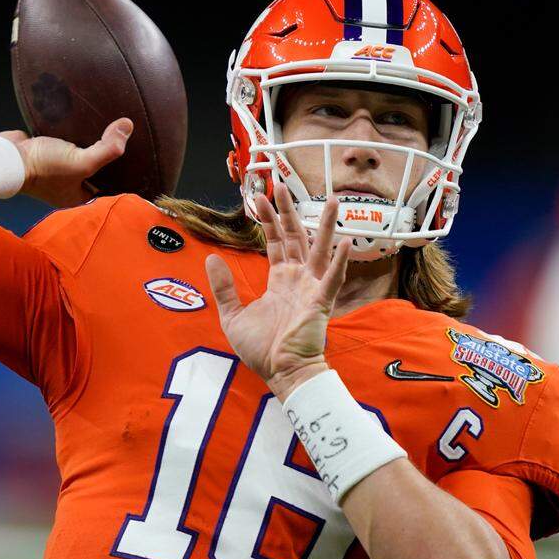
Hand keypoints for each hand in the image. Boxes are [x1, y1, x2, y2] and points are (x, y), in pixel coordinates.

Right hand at [1, 117, 132, 207]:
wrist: (6, 156)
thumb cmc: (42, 168)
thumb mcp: (81, 162)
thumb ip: (107, 149)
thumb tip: (127, 128)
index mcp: (78, 197)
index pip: (107, 188)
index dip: (121, 175)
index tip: (136, 159)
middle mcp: (68, 186)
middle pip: (96, 171)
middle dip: (108, 157)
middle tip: (125, 139)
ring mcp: (57, 170)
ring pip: (81, 156)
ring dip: (91, 144)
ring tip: (109, 129)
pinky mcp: (48, 154)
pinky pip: (67, 144)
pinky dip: (75, 136)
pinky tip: (85, 124)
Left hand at [205, 183, 351, 402]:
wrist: (280, 373)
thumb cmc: (261, 350)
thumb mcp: (232, 315)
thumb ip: (224, 287)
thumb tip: (211, 258)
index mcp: (279, 281)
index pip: (274, 242)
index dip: (268, 220)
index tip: (260, 196)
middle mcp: (298, 279)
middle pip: (295, 237)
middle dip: (288, 211)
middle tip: (282, 184)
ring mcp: (312, 288)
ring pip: (320, 249)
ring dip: (326, 225)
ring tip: (333, 200)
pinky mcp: (321, 302)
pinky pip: (333, 278)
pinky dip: (341, 261)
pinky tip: (346, 243)